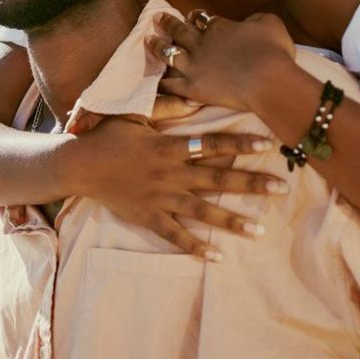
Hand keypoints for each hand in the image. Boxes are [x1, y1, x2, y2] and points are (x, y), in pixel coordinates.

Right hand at [68, 114, 286, 259]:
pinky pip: (175, 235)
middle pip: (216, 179)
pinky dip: (195, 247)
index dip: (238, 145)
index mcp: (167, 146)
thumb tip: (197, 102)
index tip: (267, 145)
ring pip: (201, 211)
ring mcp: (159, 198)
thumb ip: (166, 108)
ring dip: (231, 220)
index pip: (209, 144)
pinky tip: (217, 255)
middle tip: (281, 188)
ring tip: (259, 230)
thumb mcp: (134, 113)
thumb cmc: (107, 135)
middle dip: (250, 184)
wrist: (78, 165)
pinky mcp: (148, 217)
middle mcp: (168, 174)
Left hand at [148, 11, 297, 112]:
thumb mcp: (270, 23)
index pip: (204, 19)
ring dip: (157, 45)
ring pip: (169, 53)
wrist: (266, 79)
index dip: (196, 17)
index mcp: (220, 28)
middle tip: (157, 17)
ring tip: (148, 40)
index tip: (190, 15)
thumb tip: (251, 22)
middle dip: (168, 23)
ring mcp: (194, 65)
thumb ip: (257, 19)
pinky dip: (161, 82)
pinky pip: (171, 84)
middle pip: (180, 31)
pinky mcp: (192, 87)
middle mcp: (202, 44)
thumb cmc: (273, 50)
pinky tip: (154, 81)